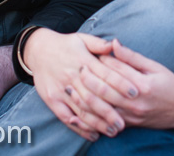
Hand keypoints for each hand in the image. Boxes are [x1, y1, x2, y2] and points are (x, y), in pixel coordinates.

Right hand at [23, 28, 138, 141]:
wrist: (38, 50)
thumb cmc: (65, 45)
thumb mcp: (82, 38)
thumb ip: (99, 44)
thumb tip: (115, 45)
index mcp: (83, 60)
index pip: (105, 74)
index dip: (120, 83)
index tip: (135, 93)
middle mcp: (72, 76)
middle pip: (94, 96)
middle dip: (110, 111)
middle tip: (124, 123)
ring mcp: (61, 89)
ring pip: (81, 109)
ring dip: (97, 123)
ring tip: (112, 131)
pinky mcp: (52, 99)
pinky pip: (65, 116)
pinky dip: (79, 127)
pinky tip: (92, 134)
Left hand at [79, 39, 173, 128]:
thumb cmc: (169, 84)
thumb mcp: (154, 66)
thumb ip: (132, 57)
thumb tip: (114, 43)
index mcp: (143, 84)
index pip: (116, 71)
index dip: (101, 62)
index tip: (90, 55)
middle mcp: (136, 102)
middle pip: (105, 90)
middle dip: (88, 80)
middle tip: (77, 70)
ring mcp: (132, 116)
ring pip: (103, 109)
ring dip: (85, 100)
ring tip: (72, 90)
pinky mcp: (130, 125)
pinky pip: (106, 122)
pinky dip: (92, 117)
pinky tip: (80, 111)